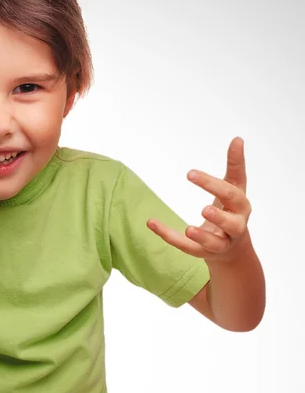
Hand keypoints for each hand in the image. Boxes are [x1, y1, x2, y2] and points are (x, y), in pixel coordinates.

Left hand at [146, 137, 251, 262]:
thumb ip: (235, 165)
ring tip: (189, 228)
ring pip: (214, 243)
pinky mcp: (204, 253)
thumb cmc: (232, 210)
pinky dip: (170, 237)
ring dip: (202, 236)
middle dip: (219, 216)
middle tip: (204, 208)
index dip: (213, 185)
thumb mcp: (235, 187)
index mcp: (240, 206)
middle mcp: (235, 226)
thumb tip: (238, 138)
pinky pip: (188, 248)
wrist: (234, 249)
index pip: (231, 193)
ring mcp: (221, 243)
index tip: (189, 173)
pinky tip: (152, 223)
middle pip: (231, 222)